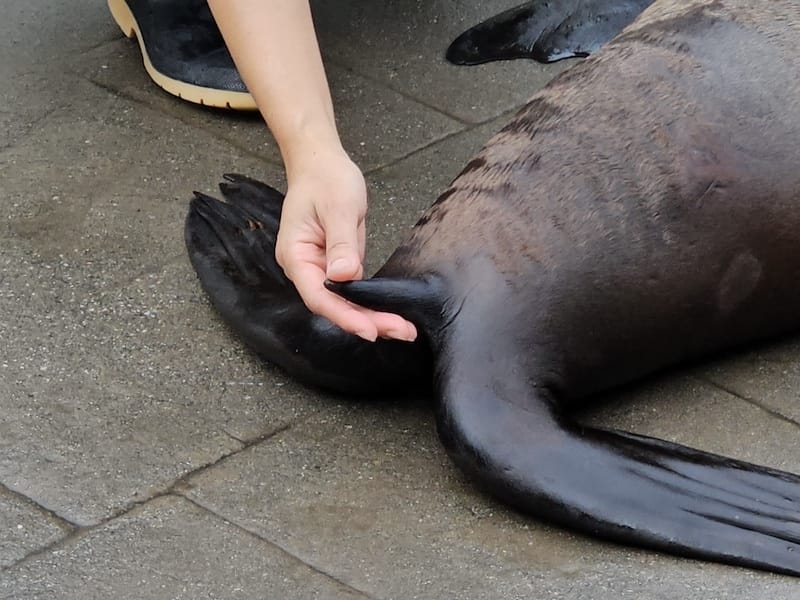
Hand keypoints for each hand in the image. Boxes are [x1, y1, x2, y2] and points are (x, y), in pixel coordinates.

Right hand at [275, 149, 417, 341]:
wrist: (321, 164)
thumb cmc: (325, 179)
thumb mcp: (337, 206)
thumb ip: (341, 242)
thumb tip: (344, 275)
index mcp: (296, 256)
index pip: (319, 295)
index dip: (345, 316)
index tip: (371, 329)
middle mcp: (305, 268)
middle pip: (333, 305)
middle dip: (366, 321)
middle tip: (401, 332)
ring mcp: (320, 268)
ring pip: (344, 302)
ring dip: (372, 316)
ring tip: (403, 329)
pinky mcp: (335, 265)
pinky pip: (352, 291)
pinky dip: (370, 303)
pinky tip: (390, 314)